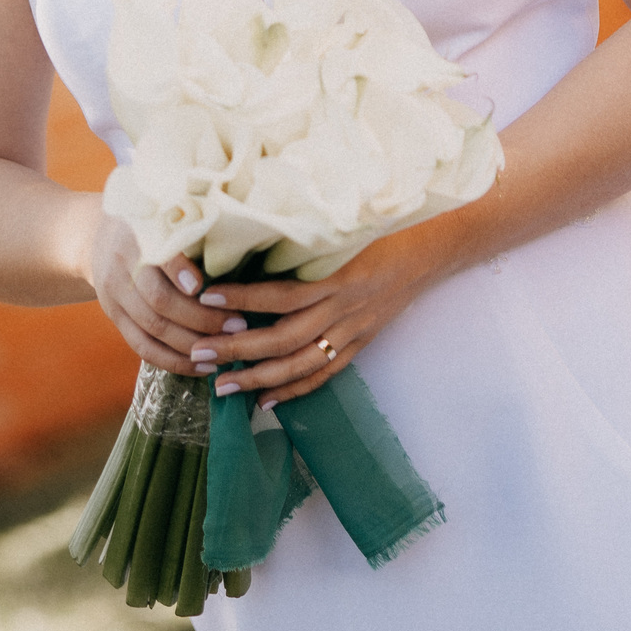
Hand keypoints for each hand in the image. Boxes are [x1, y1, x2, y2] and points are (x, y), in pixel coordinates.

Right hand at [89, 214, 245, 373]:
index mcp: (137, 233)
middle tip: (238, 324)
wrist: (94, 236)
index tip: (202, 287)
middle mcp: (121, 265)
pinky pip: (143, 347)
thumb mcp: (162, 210)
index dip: (177, 271)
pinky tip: (202, 366)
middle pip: (158, 300)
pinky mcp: (115, 318)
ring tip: (227, 349)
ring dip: (192, 344)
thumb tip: (241, 241)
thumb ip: (190, 223)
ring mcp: (114, 296)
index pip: (156, 253)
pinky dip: (173, 361)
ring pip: (152, 329)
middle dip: (201, 318)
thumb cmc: (148, 221)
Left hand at [183, 219, 452, 408]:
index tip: (205, 294)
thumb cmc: (386, 230)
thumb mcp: (348, 227)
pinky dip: (293, 391)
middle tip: (198, 354)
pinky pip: (324, 374)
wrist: (432, 251)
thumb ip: (308, 239)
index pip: (281, 294)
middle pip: (283, 338)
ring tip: (222, 387)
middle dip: (237, 348)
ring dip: (258, 379)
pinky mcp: (360, 344)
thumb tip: (254, 236)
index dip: (243, 297)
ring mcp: (353, 332)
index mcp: (338, 278)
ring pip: (300, 364)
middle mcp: (344, 310)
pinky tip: (265, 402)